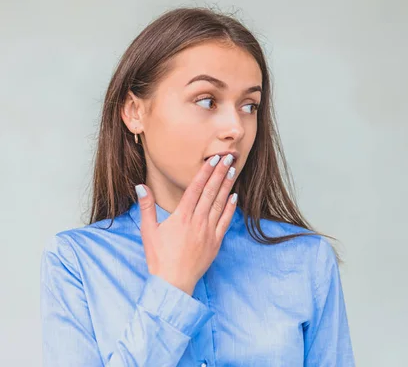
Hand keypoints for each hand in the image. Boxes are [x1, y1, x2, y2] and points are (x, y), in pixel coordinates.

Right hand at [135, 154, 237, 294]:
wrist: (173, 282)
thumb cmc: (159, 258)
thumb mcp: (148, 231)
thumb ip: (147, 207)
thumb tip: (140, 186)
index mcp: (181, 217)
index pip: (195, 188)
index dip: (205, 172)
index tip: (213, 159)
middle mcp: (197, 221)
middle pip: (210, 192)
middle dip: (219, 173)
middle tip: (228, 157)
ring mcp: (208, 231)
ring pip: (220, 204)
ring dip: (226, 186)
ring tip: (232, 171)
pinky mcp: (216, 242)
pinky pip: (226, 221)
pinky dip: (231, 208)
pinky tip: (234, 197)